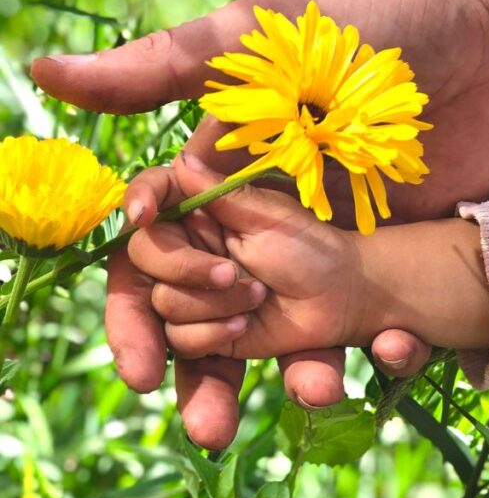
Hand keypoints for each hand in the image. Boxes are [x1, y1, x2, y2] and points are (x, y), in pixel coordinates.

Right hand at [32, 0, 488, 445]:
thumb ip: (166, 68)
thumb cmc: (370, 17)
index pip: (163, 255)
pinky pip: (382, 318)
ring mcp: (340, 240)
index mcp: (228, 172)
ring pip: (302, 326)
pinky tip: (393, 351)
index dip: (143, 313)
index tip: (144, 368)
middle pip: (224, 310)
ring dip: (299, 372)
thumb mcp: (265, 36)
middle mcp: (275, 216)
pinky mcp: (402, 253)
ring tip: (316, 397)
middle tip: (208, 431)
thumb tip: (46, 80)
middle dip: (210, 372)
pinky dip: (385, 344)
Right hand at [129, 156, 361, 361]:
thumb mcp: (271, 217)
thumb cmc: (310, 250)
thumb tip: (184, 159)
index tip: (143, 213)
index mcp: (200, 212)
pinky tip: (245, 325)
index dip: (141, 198)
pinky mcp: (199, 330)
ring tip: (258, 297)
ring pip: (163, 301)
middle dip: (186, 270)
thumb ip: (224, 194)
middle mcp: (186, 249)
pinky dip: (213, 334)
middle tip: (230, 274)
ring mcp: (189, 291)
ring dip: (214, 305)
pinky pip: (180, 338)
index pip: (155, 195)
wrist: (338, 301)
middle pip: (145, 255)